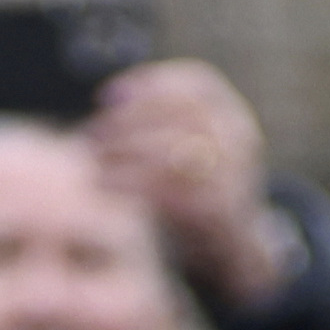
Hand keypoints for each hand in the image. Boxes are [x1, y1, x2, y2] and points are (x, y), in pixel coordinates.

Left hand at [83, 56, 286, 306]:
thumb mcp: (186, 148)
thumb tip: (106, 103)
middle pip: (180, 114)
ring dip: (126, 154)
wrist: (231, 245)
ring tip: (94, 164)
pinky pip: (172, 191)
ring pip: (174, 150)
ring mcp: (235, 171)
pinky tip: (108, 190)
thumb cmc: (191, 189)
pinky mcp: (221, 207)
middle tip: (89, 135)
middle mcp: (240, 137)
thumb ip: (159, 125)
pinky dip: (135, 187)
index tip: (105, 96)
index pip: (196, 84)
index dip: (150, 84)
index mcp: (232, 115)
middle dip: (129, 122)